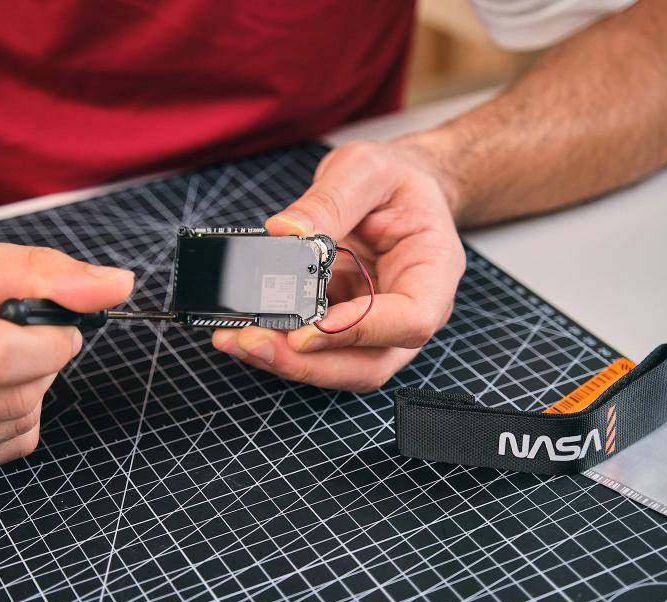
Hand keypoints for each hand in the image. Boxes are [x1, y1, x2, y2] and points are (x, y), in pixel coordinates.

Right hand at [0, 235, 132, 476]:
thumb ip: (37, 271)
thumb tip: (114, 287)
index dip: (50, 340)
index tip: (62, 322)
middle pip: (12, 397)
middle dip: (42, 359)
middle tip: (18, 329)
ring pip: (15, 424)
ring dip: (30, 385)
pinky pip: (5, 447)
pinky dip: (15, 412)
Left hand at [212, 140, 465, 391]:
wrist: (397, 189)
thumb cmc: (395, 182)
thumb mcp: (366, 170)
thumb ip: (330, 199)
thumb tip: (284, 232)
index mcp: (433, 271)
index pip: (410, 319)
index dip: (358, 331)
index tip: (307, 329)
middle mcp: (409, 311)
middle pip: (369, 363)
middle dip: (308, 363)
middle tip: (253, 342)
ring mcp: (375, 328)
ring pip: (337, 366)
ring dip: (283, 361)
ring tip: (233, 339)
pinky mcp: (341, 328)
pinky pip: (312, 349)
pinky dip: (275, 344)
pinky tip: (237, 331)